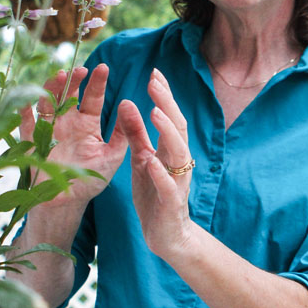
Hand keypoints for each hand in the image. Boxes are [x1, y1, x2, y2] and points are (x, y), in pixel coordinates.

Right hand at [20, 64, 128, 208]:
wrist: (67, 202)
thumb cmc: (91, 179)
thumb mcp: (113, 156)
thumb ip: (123, 135)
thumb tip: (131, 107)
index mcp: (87, 123)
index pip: (93, 97)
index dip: (97, 82)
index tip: (103, 67)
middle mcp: (67, 122)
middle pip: (68, 94)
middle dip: (74, 80)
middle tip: (80, 69)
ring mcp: (48, 130)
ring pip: (48, 102)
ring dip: (52, 88)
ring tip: (60, 76)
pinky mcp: (31, 142)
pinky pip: (25, 124)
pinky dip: (25, 112)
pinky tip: (28, 103)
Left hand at [115, 68, 196, 258]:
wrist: (167, 235)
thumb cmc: (154, 195)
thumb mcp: (141, 159)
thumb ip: (136, 134)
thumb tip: (128, 102)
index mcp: (170, 150)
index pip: (170, 117)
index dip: (164, 95)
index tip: (155, 72)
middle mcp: (178, 162)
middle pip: (177, 128)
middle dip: (167, 104)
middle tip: (155, 82)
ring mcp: (177, 182)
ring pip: (178, 153)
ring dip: (166, 132)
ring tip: (155, 113)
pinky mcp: (171, 203)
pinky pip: (167, 186)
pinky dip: (160, 173)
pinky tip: (151, 161)